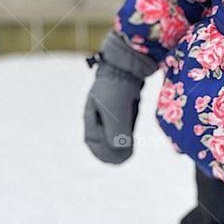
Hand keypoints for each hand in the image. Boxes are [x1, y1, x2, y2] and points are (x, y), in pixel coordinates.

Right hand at [83, 30, 158, 164]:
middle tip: (126, 157)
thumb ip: (117, 133)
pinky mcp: (120, 103)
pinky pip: (121, 123)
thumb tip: (122, 150)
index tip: (118, 161)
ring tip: (129, 151)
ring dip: (119, 143)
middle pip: (102, 139)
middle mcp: (97, 114)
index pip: (93, 142)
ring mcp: (109, 108)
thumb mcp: (116, 112)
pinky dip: (126, 132)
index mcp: (91, 116)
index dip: (104, 154)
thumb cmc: (117, 88)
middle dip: (112, 151)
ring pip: (112, 132)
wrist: (127, 63)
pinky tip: (132, 136)